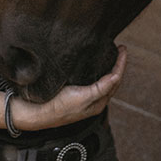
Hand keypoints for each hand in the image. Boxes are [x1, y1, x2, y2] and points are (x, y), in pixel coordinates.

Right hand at [10, 45, 126, 130]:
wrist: (38, 112)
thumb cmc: (59, 107)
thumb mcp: (81, 97)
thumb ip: (99, 88)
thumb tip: (116, 77)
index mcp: (98, 103)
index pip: (115, 80)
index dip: (120, 64)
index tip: (123, 49)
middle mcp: (94, 101)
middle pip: (111, 80)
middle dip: (117, 64)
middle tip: (119, 49)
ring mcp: (85, 97)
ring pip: (103, 80)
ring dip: (108, 67)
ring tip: (111, 54)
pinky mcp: (76, 93)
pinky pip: (93, 80)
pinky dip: (98, 70)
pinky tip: (95, 64)